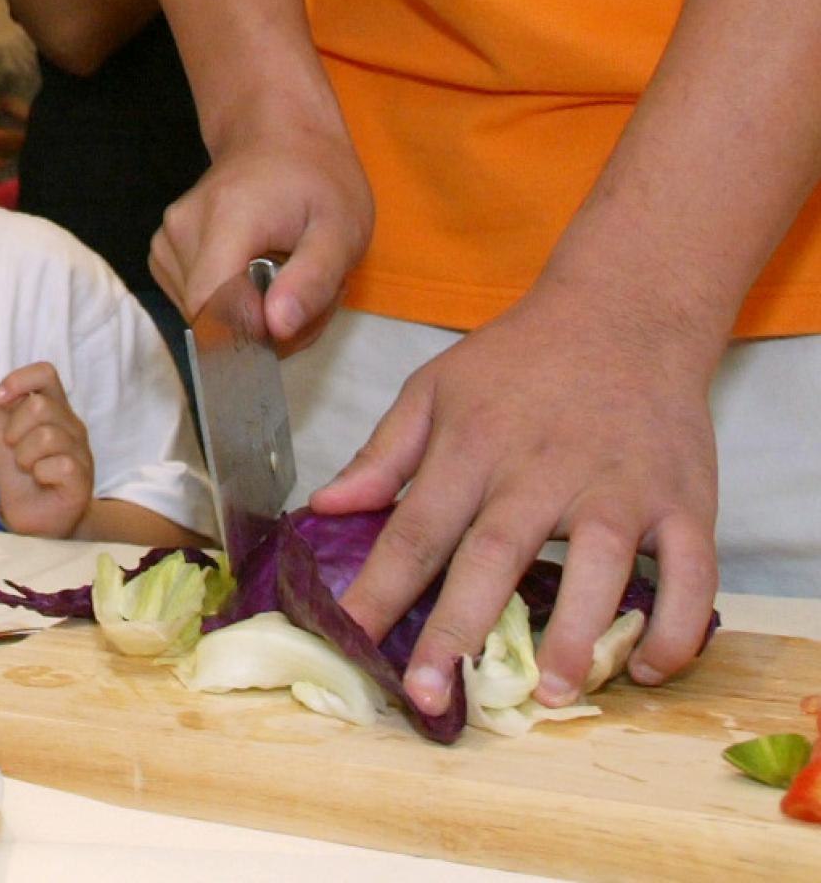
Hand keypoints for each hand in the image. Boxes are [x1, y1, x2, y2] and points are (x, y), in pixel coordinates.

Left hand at [0, 361, 92, 537]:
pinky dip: (40, 473)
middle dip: (15, 430)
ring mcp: (82, 451)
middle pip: (40, 405)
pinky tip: (43, 481)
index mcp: (54, 408)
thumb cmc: (18, 473)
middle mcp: (72, 424)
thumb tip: (6, 393)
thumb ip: (7, 408)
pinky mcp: (84, 477)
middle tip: (15, 450)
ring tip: (28, 468)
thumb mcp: (4, 434)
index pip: (45, 373)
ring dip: (24, 455)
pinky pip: (59, 464)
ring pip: (48, 435)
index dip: (19, 379)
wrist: (31, 518)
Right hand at [150, 120, 374, 347]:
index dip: (252, 336)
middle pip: (211, 318)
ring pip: (203, 317)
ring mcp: (166, 239)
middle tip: (309, 298)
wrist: (277, 137)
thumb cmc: (316, 180)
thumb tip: (275, 330)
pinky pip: (194, 303)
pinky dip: (230, 307)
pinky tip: (258, 279)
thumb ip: (312, 281)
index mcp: (226, 219)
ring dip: (251, 320)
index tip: (296, 323)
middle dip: (265, 329)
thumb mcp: (342, 230)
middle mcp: (182, 228)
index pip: (211, 306)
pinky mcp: (164, 251)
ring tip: (287, 282)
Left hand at [313, 277, 720, 715]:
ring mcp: (617, 487)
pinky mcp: (682, 502)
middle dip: (457, 630)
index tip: (350, 639)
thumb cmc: (517, 360)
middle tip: (432, 697)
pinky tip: (644, 669)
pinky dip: (672, 624)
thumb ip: (382, 453)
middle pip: (493, 556)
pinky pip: (687, 574)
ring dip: (573, 634)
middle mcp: (540, 470)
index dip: (380, 587)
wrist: (621, 314)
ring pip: (594, 566)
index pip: (416, 528)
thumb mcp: (433, 388)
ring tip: (548, 693)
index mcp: (471, 446)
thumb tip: (325, 507)